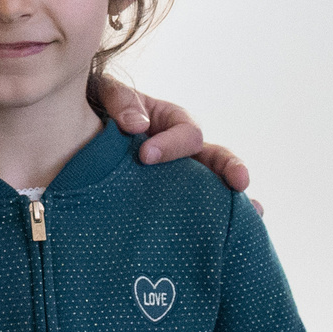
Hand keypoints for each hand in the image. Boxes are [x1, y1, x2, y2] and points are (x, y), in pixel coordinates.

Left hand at [94, 81, 257, 212]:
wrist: (78, 129)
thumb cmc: (98, 107)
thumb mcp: (107, 93)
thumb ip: (120, 101)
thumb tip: (138, 125)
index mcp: (171, 122)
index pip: (186, 132)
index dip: (172, 144)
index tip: (145, 156)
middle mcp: (183, 150)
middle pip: (215, 158)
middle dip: (229, 168)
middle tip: (240, 181)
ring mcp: (180, 177)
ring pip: (213, 186)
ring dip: (233, 199)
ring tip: (254, 212)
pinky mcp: (168, 200)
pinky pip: (197, 209)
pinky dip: (219, 220)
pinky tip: (233, 239)